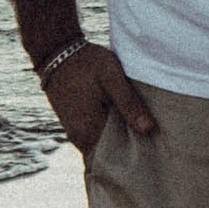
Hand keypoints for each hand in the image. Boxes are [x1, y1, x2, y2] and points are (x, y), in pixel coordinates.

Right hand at [40, 41, 155, 158]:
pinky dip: (106, 131)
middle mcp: (79, 138)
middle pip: (109, 154)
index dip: (135, 154)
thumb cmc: (86, 62)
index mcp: (89, 131)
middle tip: (149, 138)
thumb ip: (129, 103)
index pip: (116, 157)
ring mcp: (74, 132)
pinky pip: (94, 136)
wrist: (56, 51)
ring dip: (117, 139)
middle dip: (127, 149)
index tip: (152, 147)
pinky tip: (119, 119)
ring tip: (136, 127)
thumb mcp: (112, 77)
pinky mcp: (73, 124)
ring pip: (101, 145)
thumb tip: (148, 130)